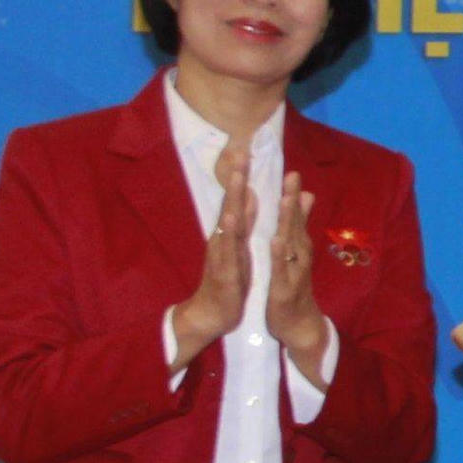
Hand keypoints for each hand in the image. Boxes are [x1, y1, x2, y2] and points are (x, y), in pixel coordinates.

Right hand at [167, 134, 255, 362]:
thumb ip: (245, 221)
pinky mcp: (224, 273)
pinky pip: (227, 254)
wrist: (211, 314)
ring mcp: (222, 255)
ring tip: (238, 179)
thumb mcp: (240, 246)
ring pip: (228, 225)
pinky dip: (229, 238)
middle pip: (230, 204)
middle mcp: (223, 239)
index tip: (247, 148)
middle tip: (241, 152)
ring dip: (233, 201)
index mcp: (231, 233)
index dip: (242, 174)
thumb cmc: (228, 278)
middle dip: (236, 178)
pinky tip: (231, 222)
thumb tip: (250, 194)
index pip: (237, 198)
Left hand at [269, 173, 331, 383]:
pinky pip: (281, 270)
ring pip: (291, 244)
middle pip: (295, 224)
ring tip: (285, 201)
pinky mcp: (284, 289)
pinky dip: (279, 255)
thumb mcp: (297, 254)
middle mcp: (298, 256)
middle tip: (293, 177)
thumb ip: (299, 226)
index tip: (291, 171)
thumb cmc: (294, 286)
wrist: (300, 325)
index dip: (292, 194)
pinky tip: (275, 241)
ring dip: (289, 222)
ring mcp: (293, 272)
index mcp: (296, 247)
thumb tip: (306, 197)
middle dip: (293, 200)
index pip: (294, 217)